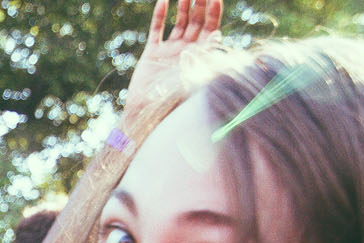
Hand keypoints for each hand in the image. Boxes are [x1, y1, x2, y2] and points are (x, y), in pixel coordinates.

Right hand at [126, 0, 222, 117]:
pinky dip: (160, 16)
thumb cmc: (171, 100)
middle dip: (200, 5)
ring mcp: (170, 51)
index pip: (210, 29)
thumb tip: (218, 35)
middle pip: (197, 22)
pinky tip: (163, 1)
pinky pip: (157, 30)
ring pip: (179, 23)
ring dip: (183, 6)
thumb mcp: (193, 75)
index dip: (214, 12)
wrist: (146, 112)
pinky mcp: (153, 52)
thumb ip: (204, 55)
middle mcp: (187, 51)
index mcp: (200, 57)